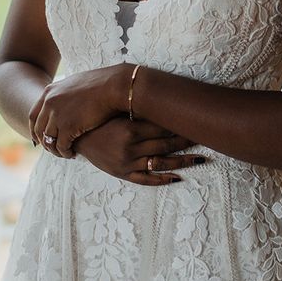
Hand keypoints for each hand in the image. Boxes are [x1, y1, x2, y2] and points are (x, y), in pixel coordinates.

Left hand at [29, 64, 127, 157]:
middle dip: (44, 142)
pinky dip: (65, 152)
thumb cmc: (101, 83)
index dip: (34, 129)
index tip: (38, 138)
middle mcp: (49, 103)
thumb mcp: (76, 83)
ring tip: (64, 153)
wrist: (113, 86)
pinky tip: (72, 154)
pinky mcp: (68, 127)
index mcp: (50, 92)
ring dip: (55, 149)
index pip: (33, 115)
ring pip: (49, 140)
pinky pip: (61, 146)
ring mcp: (57, 115)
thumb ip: (65, 92)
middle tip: (52, 149)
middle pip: (39, 129)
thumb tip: (65, 99)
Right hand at [75, 117, 204, 184]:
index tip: (196, 123)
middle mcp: (131, 147)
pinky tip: (177, 177)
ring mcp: (127, 163)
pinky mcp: (123, 174)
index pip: (164, 128)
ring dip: (182, 161)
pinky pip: (146, 179)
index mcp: (131, 129)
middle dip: (187, 142)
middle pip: (166, 145)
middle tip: (204, 137)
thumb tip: (164, 100)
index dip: (181, 126)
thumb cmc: (100, 119)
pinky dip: (162, 179)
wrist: (77, 137)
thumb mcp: (119, 111)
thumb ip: (140, 109)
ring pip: (161, 163)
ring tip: (199, 158)